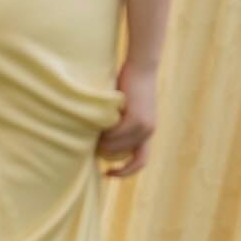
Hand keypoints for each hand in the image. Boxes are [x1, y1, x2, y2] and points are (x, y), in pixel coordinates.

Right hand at [99, 60, 157, 176]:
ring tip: (92, 134)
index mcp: (148, 131)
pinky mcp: (136, 118)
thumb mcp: (128, 110)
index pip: (141, 161)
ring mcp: (144, 125)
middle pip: (122, 154)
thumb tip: (100, 139)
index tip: (108, 173)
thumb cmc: (131, 85)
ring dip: (103, 144)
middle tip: (91, 144)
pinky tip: (96, 126)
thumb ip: (120, 124)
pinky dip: (105, 134)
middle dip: (105, 153)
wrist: (142, 67)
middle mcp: (149, 131)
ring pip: (117, 146)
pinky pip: (115, 134)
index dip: (125, 172)